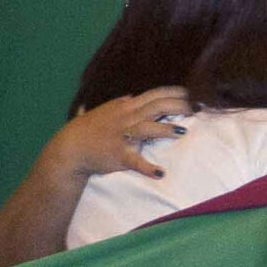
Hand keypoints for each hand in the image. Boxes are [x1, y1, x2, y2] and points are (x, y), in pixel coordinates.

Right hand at [46, 88, 189, 180]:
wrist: (70, 147)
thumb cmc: (85, 129)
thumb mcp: (103, 110)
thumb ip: (118, 104)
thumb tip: (129, 96)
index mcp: (124, 106)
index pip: (153, 95)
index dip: (173, 93)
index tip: (189, 93)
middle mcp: (126, 117)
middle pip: (156, 106)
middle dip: (178, 106)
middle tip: (196, 109)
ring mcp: (122, 135)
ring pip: (147, 128)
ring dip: (166, 129)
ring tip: (182, 131)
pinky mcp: (118, 154)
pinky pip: (134, 161)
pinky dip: (148, 167)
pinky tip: (160, 172)